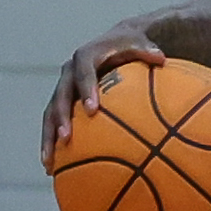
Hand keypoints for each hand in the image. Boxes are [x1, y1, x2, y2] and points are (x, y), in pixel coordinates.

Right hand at [40, 26, 164, 170]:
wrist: (112, 42)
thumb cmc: (130, 45)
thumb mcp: (139, 43)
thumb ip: (147, 50)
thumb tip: (162, 58)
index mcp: (86, 57)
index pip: (84, 72)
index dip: (86, 90)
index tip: (92, 110)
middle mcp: (69, 72)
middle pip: (61, 96)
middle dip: (61, 117)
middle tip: (66, 137)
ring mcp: (64, 88)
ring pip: (50, 114)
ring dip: (48, 137)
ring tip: (49, 163)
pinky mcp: (63, 102)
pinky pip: (54, 123)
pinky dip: (53, 144)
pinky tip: (54, 168)